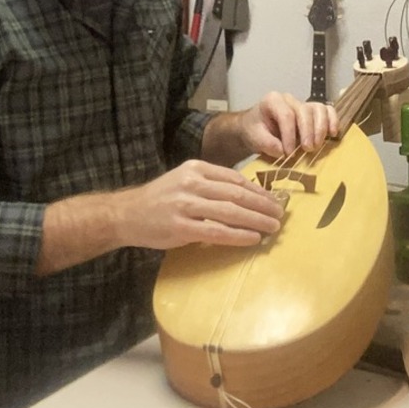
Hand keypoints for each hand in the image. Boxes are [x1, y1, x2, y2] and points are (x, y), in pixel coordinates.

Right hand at [112, 160, 284, 251]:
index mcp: (195, 168)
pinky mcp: (181, 227)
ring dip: (256, 220)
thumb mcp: (184, 180)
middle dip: (263, 205)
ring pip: (231, 212)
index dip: (259, 190)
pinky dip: (238, 235)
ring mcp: (186, 205)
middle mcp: (192, 183)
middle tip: (281, 215)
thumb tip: (247, 196)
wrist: (127, 214)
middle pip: (237, 194)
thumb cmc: (160, 199)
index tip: (275, 200)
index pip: (235, 178)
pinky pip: (217, 232)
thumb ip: (210, 185)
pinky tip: (253, 239)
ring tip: (273, 227)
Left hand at [237, 92, 338, 158]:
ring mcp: (302, 104)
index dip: (290, 135)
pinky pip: (327, 110)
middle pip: (304, 111)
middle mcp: (289, 99)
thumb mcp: (255, 138)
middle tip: (307, 150)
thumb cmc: (255, 130)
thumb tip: (284, 151)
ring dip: (321, 129)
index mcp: (272, 101)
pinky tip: (332, 134)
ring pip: (319, 109)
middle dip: (307, 132)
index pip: (286, 115)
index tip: (289, 153)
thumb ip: (267, 143)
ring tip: (317, 146)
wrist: (256, 127)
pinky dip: (332, 121)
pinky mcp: (312, 112)